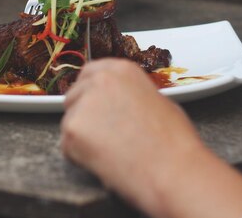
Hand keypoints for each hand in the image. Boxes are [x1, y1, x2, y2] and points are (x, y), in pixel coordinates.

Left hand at [61, 59, 203, 215]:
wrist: (172, 171)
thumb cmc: (174, 142)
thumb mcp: (157, 101)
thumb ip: (130, 95)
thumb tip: (120, 104)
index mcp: (121, 70)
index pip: (89, 73)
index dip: (89, 92)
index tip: (94, 106)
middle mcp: (99, 80)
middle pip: (74, 96)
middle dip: (83, 115)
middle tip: (102, 137)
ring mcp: (83, 103)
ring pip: (69, 121)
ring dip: (82, 138)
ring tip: (111, 152)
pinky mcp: (72, 130)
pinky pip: (67, 146)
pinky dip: (80, 157)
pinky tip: (105, 162)